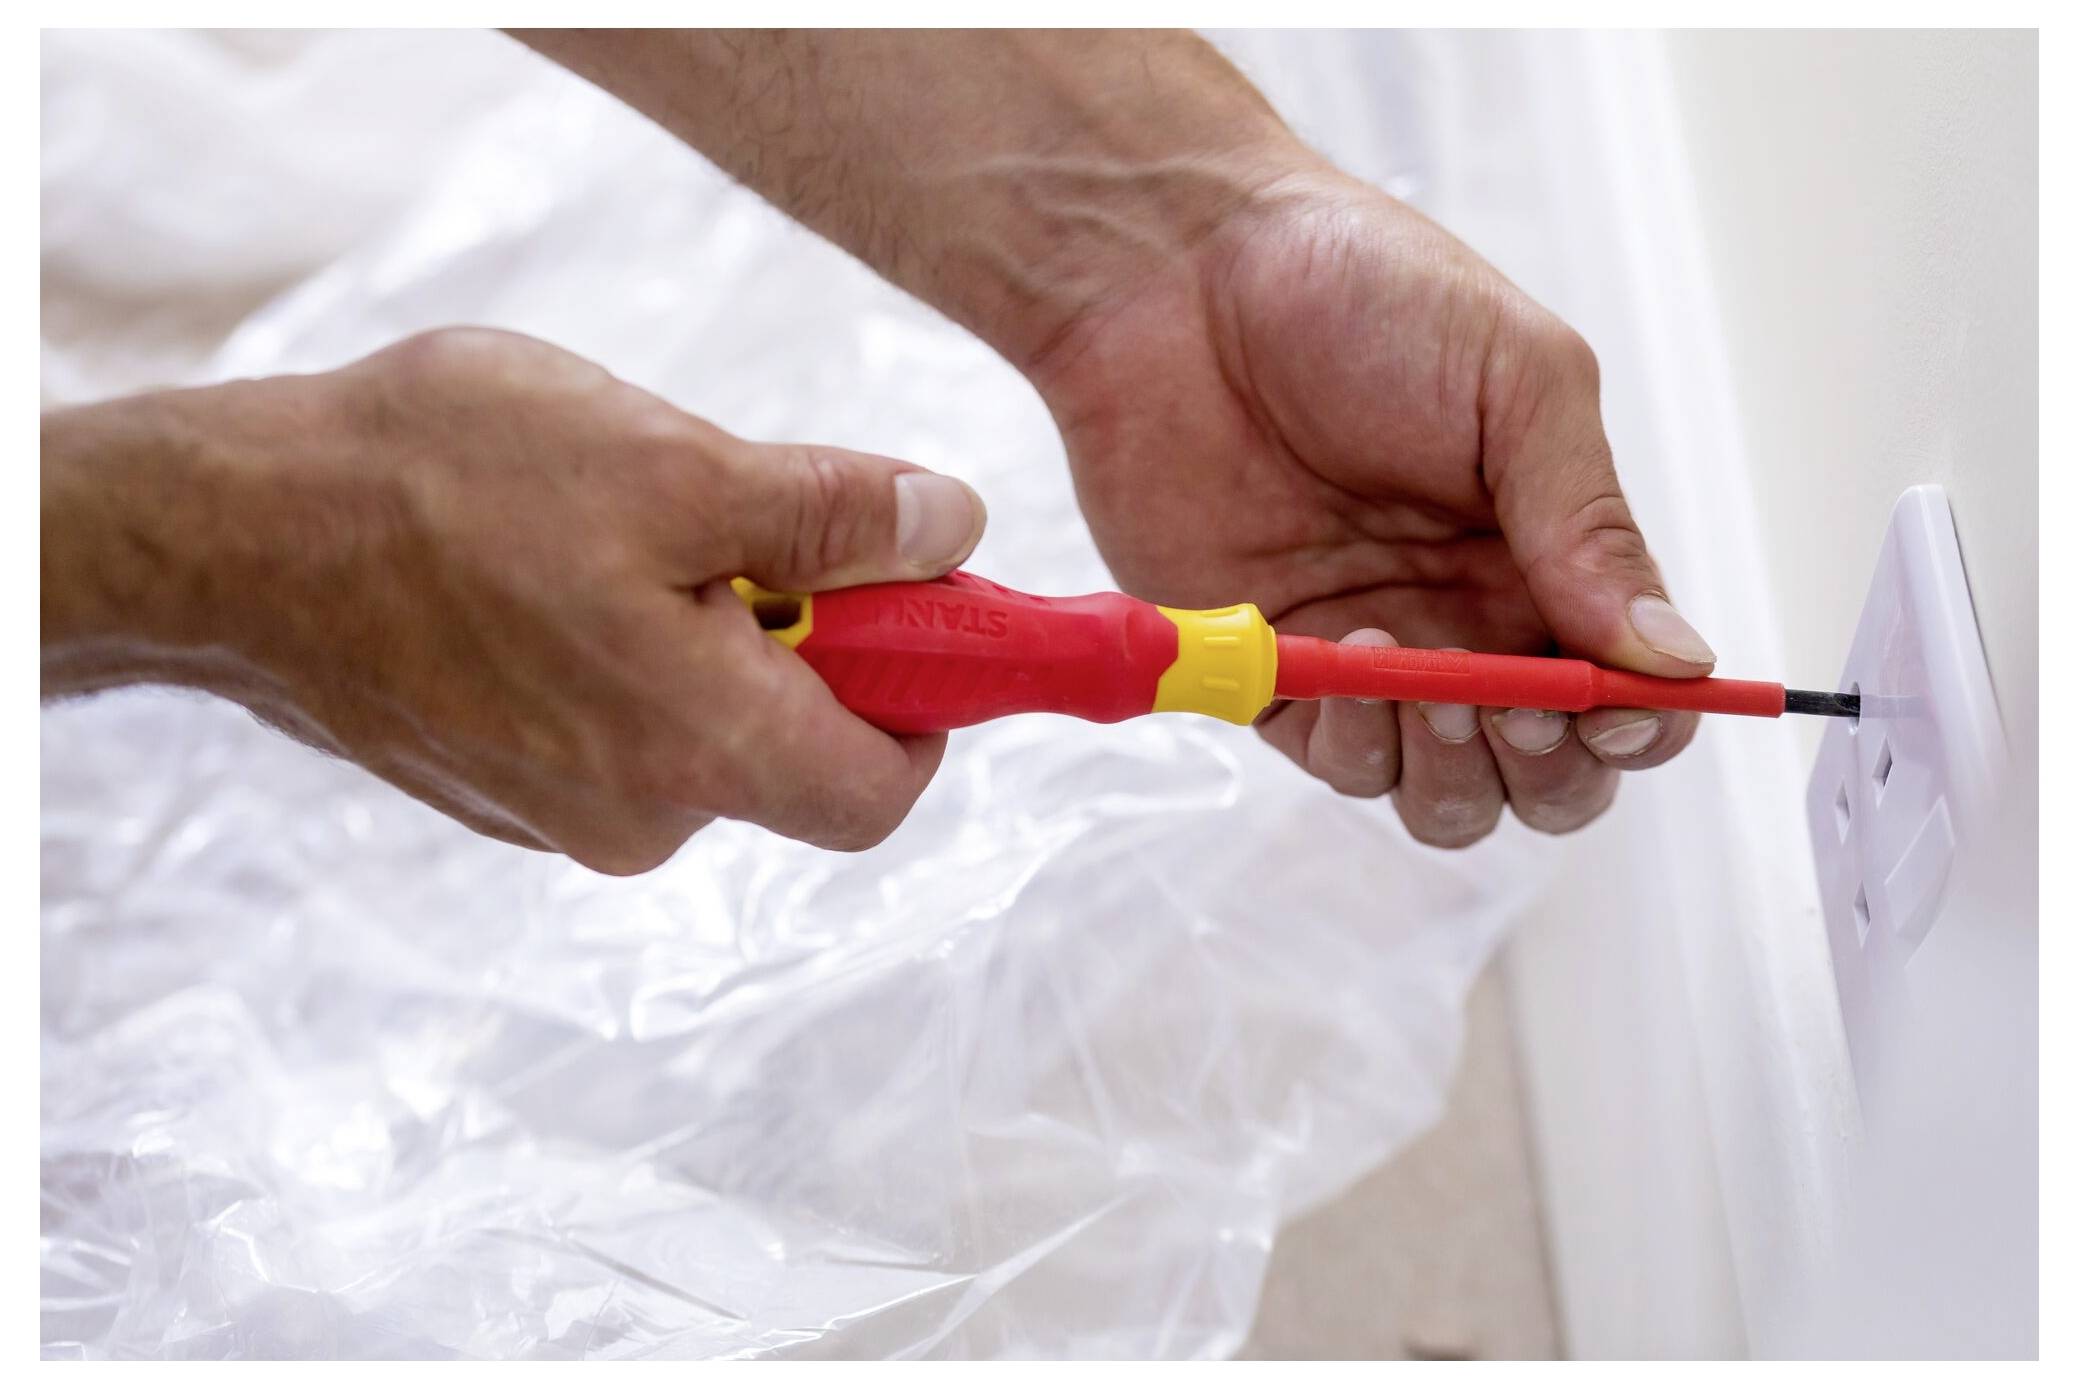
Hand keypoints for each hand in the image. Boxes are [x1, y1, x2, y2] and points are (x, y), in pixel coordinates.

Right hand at [40, 328, 986, 869]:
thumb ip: (835, 517)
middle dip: (802, 637)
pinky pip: (618, 723)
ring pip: (703, 723)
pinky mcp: (503, 784)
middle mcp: (640, 817)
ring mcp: (561, 811)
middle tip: (741, 519)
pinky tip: (553, 563)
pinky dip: (628, 649)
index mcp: (703, 753)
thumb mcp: (675, 466)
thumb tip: (954, 533)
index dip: (929, 700)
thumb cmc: (447, 486)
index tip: (913, 602)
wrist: (231, 532)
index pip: (883, 788)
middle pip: (796, 748)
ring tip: (617, 527)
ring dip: (708, 629)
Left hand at [1030, 170, 1715, 845]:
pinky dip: (1358, 745)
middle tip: (1520, 705)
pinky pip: (1338, 762)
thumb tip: (1675, 658)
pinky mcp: (1272, 670)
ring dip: (1455, 771)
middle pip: (1548, 773)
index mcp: (1547, 554)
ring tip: (1426, 684)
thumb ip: (1591, 525)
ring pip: (1447, 795)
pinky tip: (1346, 656)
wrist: (1182, 278)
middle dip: (1552, 768)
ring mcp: (1372, 656)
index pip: (1630, 690)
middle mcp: (1470, 621)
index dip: (1639, 724)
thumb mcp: (1519, 381)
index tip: (1612, 706)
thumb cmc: (1361, 292)